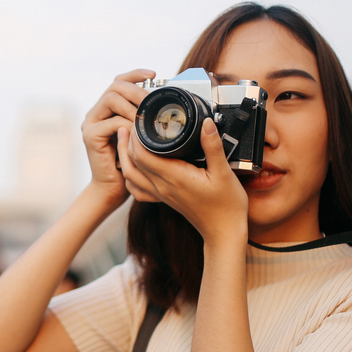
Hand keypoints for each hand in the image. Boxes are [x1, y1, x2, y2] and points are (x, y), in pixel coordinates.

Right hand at [81, 69, 154, 206]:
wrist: (114, 188)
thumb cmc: (131, 163)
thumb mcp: (141, 135)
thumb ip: (145, 118)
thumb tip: (165, 102)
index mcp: (108, 109)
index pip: (119, 81)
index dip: (136, 74)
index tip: (155, 74)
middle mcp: (96, 113)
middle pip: (115, 86)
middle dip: (137, 90)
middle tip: (152, 101)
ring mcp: (91, 123)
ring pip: (111, 98)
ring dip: (133, 106)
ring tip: (146, 118)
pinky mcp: (90, 135)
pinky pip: (111, 122)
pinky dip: (128, 125)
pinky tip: (138, 134)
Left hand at [122, 118, 248, 245]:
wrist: (223, 232)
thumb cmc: (226, 205)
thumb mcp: (224, 172)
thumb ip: (213, 146)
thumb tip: (206, 123)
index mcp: (175, 177)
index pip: (142, 155)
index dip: (136, 136)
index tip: (140, 120)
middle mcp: (163, 187)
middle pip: (132, 162)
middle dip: (127, 141)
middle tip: (132, 122)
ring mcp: (161, 194)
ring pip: (130, 175)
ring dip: (124, 157)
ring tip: (126, 139)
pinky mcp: (163, 199)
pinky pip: (137, 189)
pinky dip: (131, 175)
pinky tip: (135, 165)